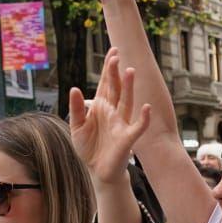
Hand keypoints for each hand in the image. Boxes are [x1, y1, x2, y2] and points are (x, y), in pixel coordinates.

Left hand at [70, 49, 151, 185]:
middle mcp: (113, 112)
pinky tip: (146, 108)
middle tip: (117, 55)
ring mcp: (121, 123)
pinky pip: (138, 127)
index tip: (113, 52)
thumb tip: (75, 88)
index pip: (105, 84)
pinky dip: (143, 118)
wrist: (97, 170)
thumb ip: (76, 108)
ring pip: (126, 102)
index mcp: (100, 106)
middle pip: (116, 88)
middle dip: (116, 72)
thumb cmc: (88, 147)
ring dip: (129, 88)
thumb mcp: (77, 126)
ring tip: (130, 71)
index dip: (108, 68)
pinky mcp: (127, 138)